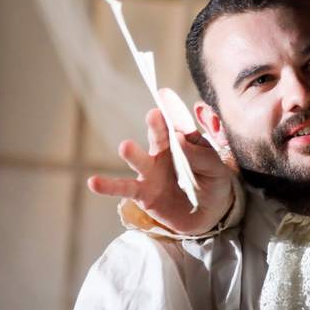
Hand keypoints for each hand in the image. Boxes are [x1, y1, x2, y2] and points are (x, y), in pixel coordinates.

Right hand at [87, 108, 234, 235]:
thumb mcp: (215, 170)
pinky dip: (108, 186)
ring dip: (132, 153)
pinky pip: (124, 188)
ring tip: (125, 146)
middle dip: (156, 126)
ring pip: (140, 160)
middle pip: (159, 137)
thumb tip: (180, 138)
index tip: (164, 94)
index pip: (179, 124)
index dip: (172, 110)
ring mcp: (151, 172)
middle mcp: (163, 154)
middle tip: (154, 114)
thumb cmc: (213, 185)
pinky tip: (93, 182)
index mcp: (184, 143)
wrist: (209, 215)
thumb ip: (201, 156)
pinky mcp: (142, 193)